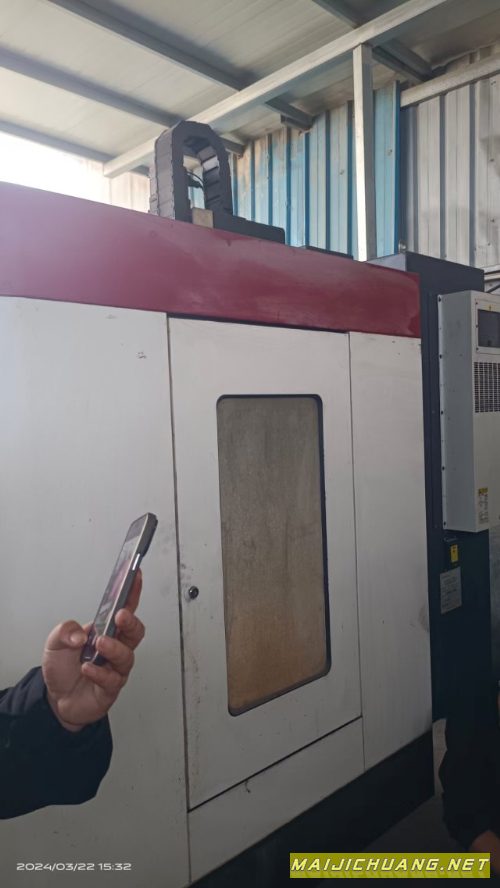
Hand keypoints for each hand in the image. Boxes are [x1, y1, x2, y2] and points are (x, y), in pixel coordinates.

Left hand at [42, 571, 144, 731]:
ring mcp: (115, 668)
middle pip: (135, 632)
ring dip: (114, 648)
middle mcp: (114, 648)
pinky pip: (112, 679)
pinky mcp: (110, 688)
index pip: (123, 608)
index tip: (135, 577)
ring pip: (126, 656)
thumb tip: (80, 635)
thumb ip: (65, 631)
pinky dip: (99, 673)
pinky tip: (87, 669)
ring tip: (100, 645)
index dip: (132, 593)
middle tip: (121, 616)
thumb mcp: (55, 643)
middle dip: (131, 622)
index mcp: (105, 631)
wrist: (57, 700)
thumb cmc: (63, 668)